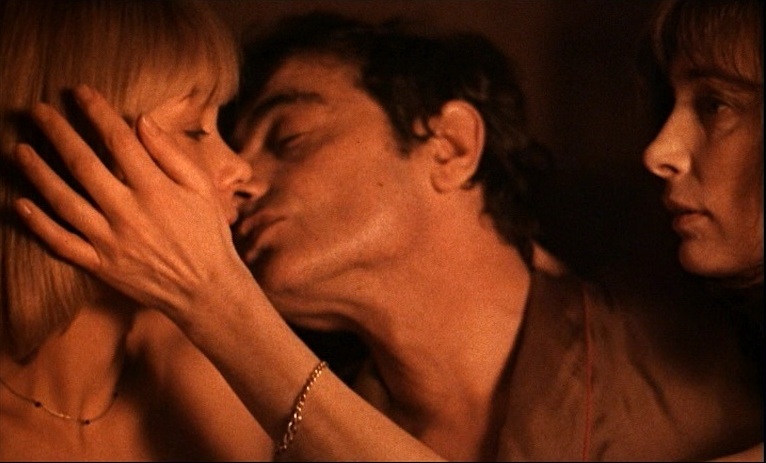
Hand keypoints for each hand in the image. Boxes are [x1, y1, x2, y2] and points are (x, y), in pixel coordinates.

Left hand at [14, 85, 250, 322]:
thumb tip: (142, 121)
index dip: (96, 112)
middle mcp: (128, 212)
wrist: (207, 291)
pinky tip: (21, 204)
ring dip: (39, 172)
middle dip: (58, 133)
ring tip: (20, 149)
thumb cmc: (208, 236)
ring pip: (64, 201)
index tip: (80, 92)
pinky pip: (62, 243)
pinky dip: (39, 225)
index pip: (118, 140)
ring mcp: (111, 241)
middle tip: (39, 110)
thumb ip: (171, 154)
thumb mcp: (203, 190)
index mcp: (156, 190)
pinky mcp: (102, 266)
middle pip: (83, 165)